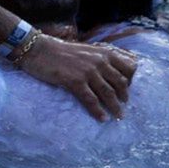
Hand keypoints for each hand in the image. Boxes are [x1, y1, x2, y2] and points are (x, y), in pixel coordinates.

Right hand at [19, 35, 136, 121]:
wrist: (37, 50)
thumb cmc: (59, 51)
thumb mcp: (86, 49)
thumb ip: (100, 57)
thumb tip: (110, 70)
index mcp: (104, 52)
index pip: (129, 67)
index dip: (131, 80)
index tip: (126, 89)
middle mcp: (100, 61)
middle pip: (120, 82)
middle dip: (124, 97)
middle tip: (123, 107)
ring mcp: (88, 71)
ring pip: (108, 93)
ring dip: (115, 107)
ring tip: (118, 116)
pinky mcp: (74, 81)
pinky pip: (90, 100)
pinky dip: (97, 111)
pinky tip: (101, 118)